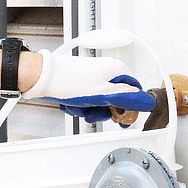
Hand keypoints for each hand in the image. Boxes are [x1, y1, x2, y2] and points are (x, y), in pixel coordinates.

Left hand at [22, 50, 155, 123]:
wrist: (39, 77)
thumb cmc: (66, 81)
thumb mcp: (102, 94)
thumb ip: (126, 98)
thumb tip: (147, 101)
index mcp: (115, 70)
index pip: (133, 92)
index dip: (127, 107)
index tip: (118, 116)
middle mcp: (104, 71)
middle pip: (113, 99)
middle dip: (101, 109)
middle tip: (91, 110)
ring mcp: (90, 77)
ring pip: (97, 102)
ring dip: (86, 108)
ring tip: (76, 105)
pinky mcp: (77, 83)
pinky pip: (83, 100)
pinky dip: (76, 105)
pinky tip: (68, 103)